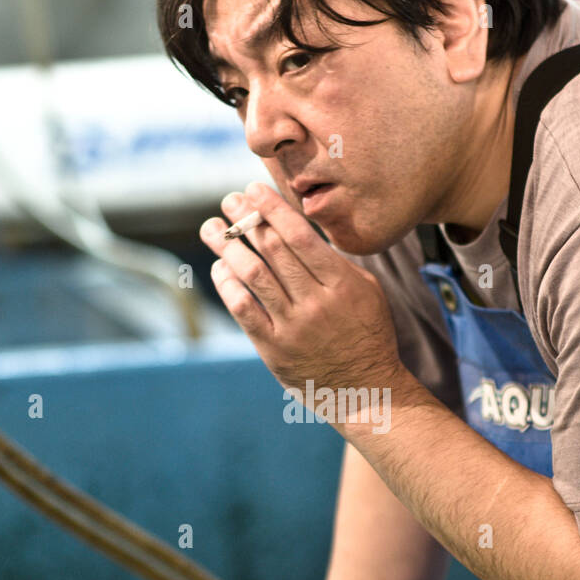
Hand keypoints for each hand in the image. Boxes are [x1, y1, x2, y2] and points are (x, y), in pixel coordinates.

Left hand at [200, 182, 402, 399]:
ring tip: (212, 229)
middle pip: (273, 251)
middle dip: (246, 220)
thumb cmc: (368, 334)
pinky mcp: (274, 350)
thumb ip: (336, 263)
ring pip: (253, 276)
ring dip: (228, 248)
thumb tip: (300, 230)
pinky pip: (244, 310)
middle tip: (228, 202)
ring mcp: (293, 327)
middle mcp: (316, 303)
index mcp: (342, 284)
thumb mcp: (367, 292)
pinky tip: (220, 268)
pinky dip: (228, 285)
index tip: (252, 190)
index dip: (272, 209)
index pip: (299, 237)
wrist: (364, 389)